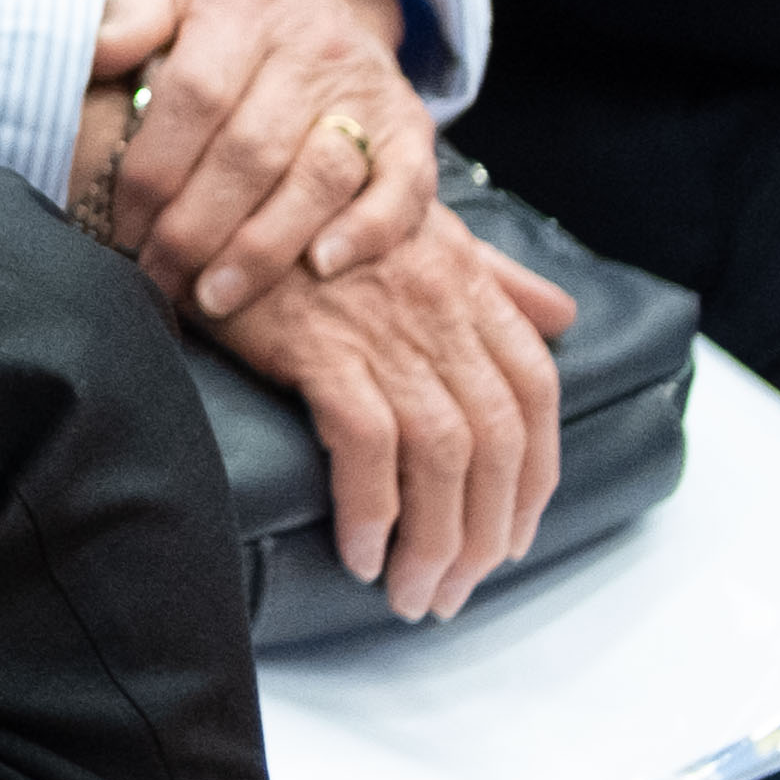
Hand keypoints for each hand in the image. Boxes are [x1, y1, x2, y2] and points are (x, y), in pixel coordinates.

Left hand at [88, 0, 445, 322]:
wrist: (324, 7)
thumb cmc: (223, 24)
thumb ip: (123, 19)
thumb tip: (86, 48)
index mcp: (243, 8)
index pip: (194, 94)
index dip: (153, 169)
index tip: (121, 225)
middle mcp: (313, 46)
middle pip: (250, 149)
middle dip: (195, 226)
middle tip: (155, 276)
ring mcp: (369, 90)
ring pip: (319, 176)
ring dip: (263, 247)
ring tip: (213, 298)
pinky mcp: (413, 131)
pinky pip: (402, 187)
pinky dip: (365, 231)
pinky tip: (319, 269)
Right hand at [204, 201, 568, 619]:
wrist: (217, 185)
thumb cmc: (306, 211)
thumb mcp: (416, 225)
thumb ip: (492, 276)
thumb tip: (562, 314)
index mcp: (468, 284)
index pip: (535, 392)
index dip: (536, 475)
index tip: (514, 535)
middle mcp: (440, 308)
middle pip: (498, 441)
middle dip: (487, 533)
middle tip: (454, 591)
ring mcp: (382, 330)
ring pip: (444, 456)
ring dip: (436, 543)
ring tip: (411, 593)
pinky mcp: (318, 348)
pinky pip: (366, 447)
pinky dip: (372, 511)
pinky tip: (359, 552)